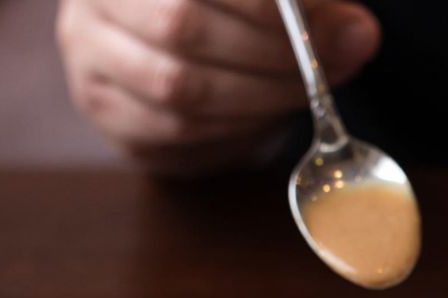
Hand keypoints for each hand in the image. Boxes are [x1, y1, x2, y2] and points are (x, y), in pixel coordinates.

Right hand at [57, 0, 380, 172]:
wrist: (181, 34)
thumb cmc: (238, 7)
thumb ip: (316, 9)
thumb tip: (359, 36)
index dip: (271, 12)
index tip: (333, 32)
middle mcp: (94, 0)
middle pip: (183, 29)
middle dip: (272, 59)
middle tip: (327, 73)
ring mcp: (88, 55)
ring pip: (176, 88)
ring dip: (257, 100)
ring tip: (301, 95)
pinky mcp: (102, 108)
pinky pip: (169, 135)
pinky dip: (229, 131)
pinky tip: (261, 118)